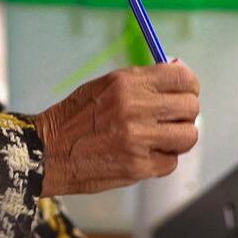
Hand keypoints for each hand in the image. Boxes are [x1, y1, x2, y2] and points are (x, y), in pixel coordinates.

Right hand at [34, 62, 199, 196]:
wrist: (47, 152)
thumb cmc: (76, 117)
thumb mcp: (106, 86)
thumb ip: (142, 80)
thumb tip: (180, 69)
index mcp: (126, 83)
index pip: (182, 77)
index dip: (189, 85)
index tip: (186, 91)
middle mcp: (134, 108)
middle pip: (190, 107)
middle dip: (186, 112)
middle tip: (172, 117)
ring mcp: (137, 139)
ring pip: (188, 136)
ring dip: (179, 138)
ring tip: (161, 138)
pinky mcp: (137, 167)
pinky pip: (171, 162)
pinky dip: (162, 160)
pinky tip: (144, 154)